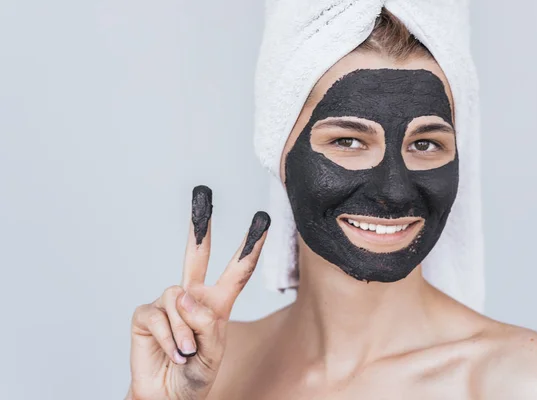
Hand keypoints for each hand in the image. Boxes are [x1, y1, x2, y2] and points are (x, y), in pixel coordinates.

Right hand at [126, 185, 269, 399]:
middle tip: (203, 194)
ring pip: (179, 298)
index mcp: (217, 303)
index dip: (251, 246)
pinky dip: (168, 337)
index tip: (262, 221)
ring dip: (185, 331)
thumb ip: (206, 323)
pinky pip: (159, 315)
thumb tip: (185, 294)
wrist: (167, 396)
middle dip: (201, 225)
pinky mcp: (146, 314)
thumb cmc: (195, 374)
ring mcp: (167, 303)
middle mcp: (192, 296)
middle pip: (197, 253)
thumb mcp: (214, 352)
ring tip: (187, 353)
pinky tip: (172, 352)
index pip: (237, 270)